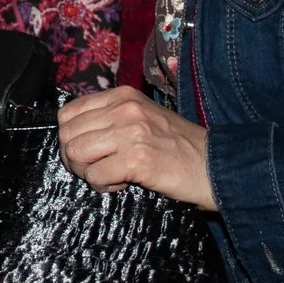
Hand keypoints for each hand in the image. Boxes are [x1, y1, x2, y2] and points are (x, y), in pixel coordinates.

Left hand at [57, 86, 215, 209]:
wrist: (216, 166)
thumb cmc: (179, 147)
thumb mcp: (142, 118)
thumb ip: (110, 118)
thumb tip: (72, 135)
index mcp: (122, 96)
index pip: (68, 112)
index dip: (70, 137)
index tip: (87, 152)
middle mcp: (124, 109)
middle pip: (67, 134)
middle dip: (74, 158)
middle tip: (95, 169)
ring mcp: (130, 132)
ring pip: (76, 153)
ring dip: (87, 172)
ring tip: (110, 177)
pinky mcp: (137, 159)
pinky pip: (95, 176)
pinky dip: (103, 186)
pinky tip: (123, 184)